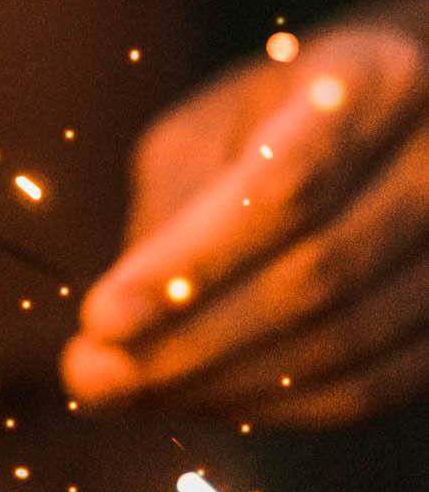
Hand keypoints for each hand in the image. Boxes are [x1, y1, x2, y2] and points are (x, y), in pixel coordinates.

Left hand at [61, 18, 428, 426]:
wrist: (410, 119)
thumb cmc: (283, 117)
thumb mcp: (214, 126)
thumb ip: (173, 209)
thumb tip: (118, 335)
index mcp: (372, 83)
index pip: (282, 191)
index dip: (190, 265)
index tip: (100, 319)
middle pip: (316, 277)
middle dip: (191, 342)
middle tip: (94, 379)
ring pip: (346, 345)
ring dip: (225, 386)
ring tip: (134, 394)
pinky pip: (372, 388)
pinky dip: (279, 408)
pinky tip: (206, 402)